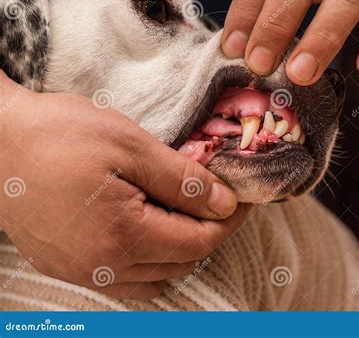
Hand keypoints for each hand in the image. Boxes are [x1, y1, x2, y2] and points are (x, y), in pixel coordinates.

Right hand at [0, 71, 244, 299]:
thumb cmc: (59, 135)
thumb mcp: (129, 146)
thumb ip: (182, 181)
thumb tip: (223, 204)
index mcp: (123, 237)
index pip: (199, 242)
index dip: (228, 221)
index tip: (241, 199)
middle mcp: (104, 267)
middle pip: (180, 262)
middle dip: (208, 232)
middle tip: (218, 200)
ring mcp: (83, 272)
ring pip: (156, 277)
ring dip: (181, 250)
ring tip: (187, 213)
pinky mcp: (68, 266)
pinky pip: (126, 279)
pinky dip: (151, 259)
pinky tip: (151, 230)